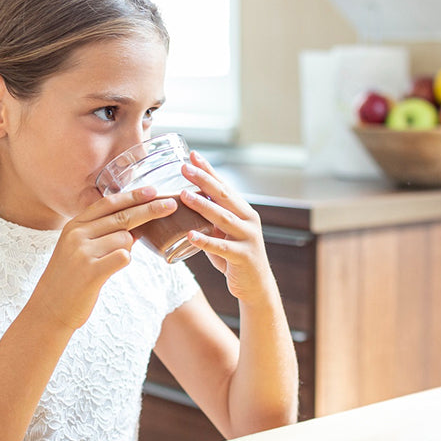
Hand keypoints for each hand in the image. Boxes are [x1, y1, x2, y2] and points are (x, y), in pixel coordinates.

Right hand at [32, 188, 177, 330]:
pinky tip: (109, 269)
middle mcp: (77, 234)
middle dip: (150, 210)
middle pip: (123, 217)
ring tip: (107, 264)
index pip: (108, 203)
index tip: (153, 190)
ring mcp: (83, 252)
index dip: (132, 195)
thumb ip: (103, 233)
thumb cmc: (70, 278)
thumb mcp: (79, 248)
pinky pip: (124, 257)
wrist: (49, 309)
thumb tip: (137, 223)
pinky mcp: (92, 271)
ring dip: (126, 249)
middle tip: (172, 206)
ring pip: (125, 239)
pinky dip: (123, 261)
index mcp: (74, 225)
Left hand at [177, 153, 276, 304]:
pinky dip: (205, 241)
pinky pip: (222, 248)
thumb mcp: (224, 234)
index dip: (209, 170)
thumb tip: (187, 202)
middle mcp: (248, 220)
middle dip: (204, 180)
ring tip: (184, 196)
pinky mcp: (244, 256)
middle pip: (224, 196)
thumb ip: (211, 220)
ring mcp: (248, 238)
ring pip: (223, 218)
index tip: (193, 155)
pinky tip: (190, 236)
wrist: (256, 286)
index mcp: (243, 211)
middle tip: (184, 168)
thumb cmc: (235, 257)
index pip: (224, 186)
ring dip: (202, 206)